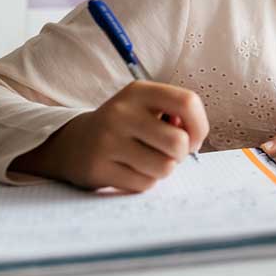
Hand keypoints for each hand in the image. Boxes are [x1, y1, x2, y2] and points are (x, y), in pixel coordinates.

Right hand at [10, 81, 207, 192]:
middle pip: (178, 141)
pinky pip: (144, 184)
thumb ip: (177, 114)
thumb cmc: (127, 125)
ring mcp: (107, 141)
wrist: (76, 143)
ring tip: (149, 160)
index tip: (193, 137)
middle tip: (170, 153)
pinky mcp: (98, 168)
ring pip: (163, 167)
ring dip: (164, 169)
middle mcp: (121, 113)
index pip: (187, 102)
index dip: (200, 125)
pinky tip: (131, 170)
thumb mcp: (147, 107)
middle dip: (181, 154)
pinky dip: (145, 181)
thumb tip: (193, 139)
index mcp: (139, 92)